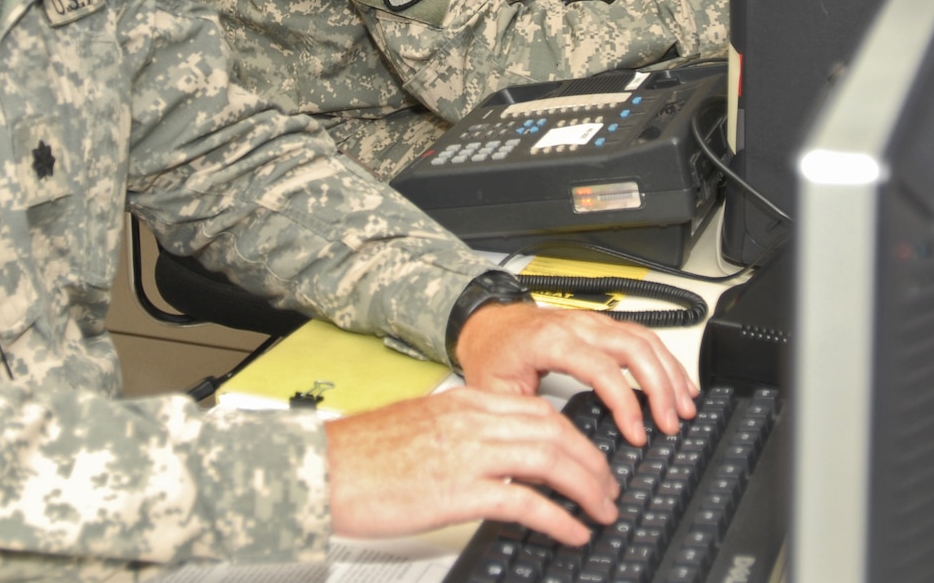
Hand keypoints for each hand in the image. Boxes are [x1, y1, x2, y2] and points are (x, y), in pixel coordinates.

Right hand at [326, 386, 617, 543]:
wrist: (324, 468)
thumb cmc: (362, 457)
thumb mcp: (422, 427)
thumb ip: (462, 432)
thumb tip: (495, 453)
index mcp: (466, 403)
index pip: (540, 412)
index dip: (575, 437)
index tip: (591, 459)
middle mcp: (473, 421)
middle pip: (555, 432)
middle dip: (592, 462)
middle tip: (609, 488)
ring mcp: (468, 454)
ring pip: (551, 460)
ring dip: (587, 487)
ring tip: (603, 510)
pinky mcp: (459, 491)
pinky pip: (526, 501)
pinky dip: (559, 517)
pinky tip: (574, 531)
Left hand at [456, 302, 696, 445]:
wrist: (486, 324)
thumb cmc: (491, 355)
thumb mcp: (496, 393)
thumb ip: (528, 419)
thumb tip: (557, 454)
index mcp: (550, 341)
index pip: (601, 368)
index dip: (624, 403)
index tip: (637, 434)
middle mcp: (577, 326)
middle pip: (633, 348)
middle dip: (660, 388)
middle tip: (672, 424)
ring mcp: (592, 322)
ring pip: (644, 339)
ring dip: (669, 373)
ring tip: (685, 407)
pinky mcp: (601, 326)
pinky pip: (642, 336)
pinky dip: (665, 359)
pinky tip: (678, 382)